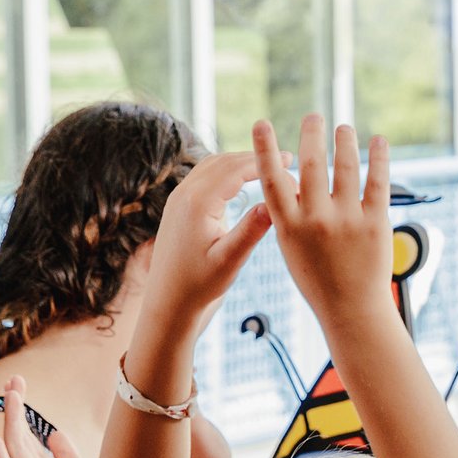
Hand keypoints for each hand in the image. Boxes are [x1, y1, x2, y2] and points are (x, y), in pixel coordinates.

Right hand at [0, 378, 94, 457]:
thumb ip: (67, 456)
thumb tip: (52, 432)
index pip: (27, 434)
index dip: (21, 409)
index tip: (17, 383)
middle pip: (18, 437)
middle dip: (14, 409)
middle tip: (12, 380)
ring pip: (15, 451)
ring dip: (10, 424)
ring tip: (9, 398)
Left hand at [141, 150, 273, 334]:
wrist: (168, 300)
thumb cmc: (199, 285)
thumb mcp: (230, 260)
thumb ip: (251, 230)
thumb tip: (274, 205)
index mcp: (197, 204)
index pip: (235, 170)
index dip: (263, 162)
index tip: (289, 161)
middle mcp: (184, 194)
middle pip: (223, 161)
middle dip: (254, 157)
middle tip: (286, 158)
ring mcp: (178, 198)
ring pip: (212, 165)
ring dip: (240, 162)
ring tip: (268, 165)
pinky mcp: (178, 206)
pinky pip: (204, 177)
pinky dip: (227, 171)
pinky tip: (243, 179)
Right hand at [257, 117, 394, 329]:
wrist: (351, 309)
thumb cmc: (318, 278)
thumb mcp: (291, 248)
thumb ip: (289, 214)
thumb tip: (293, 178)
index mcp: (289, 227)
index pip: (272, 180)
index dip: (265, 150)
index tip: (261, 124)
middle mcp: (316, 220)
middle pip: (312, 166)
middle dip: (312, 135)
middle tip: (314, 116)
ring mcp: (347, 221)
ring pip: (346, 168)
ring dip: (344, 142)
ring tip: (343, 128)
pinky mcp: (375, 224)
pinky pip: (378, 183)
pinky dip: (379, 158)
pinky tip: (379, 141)